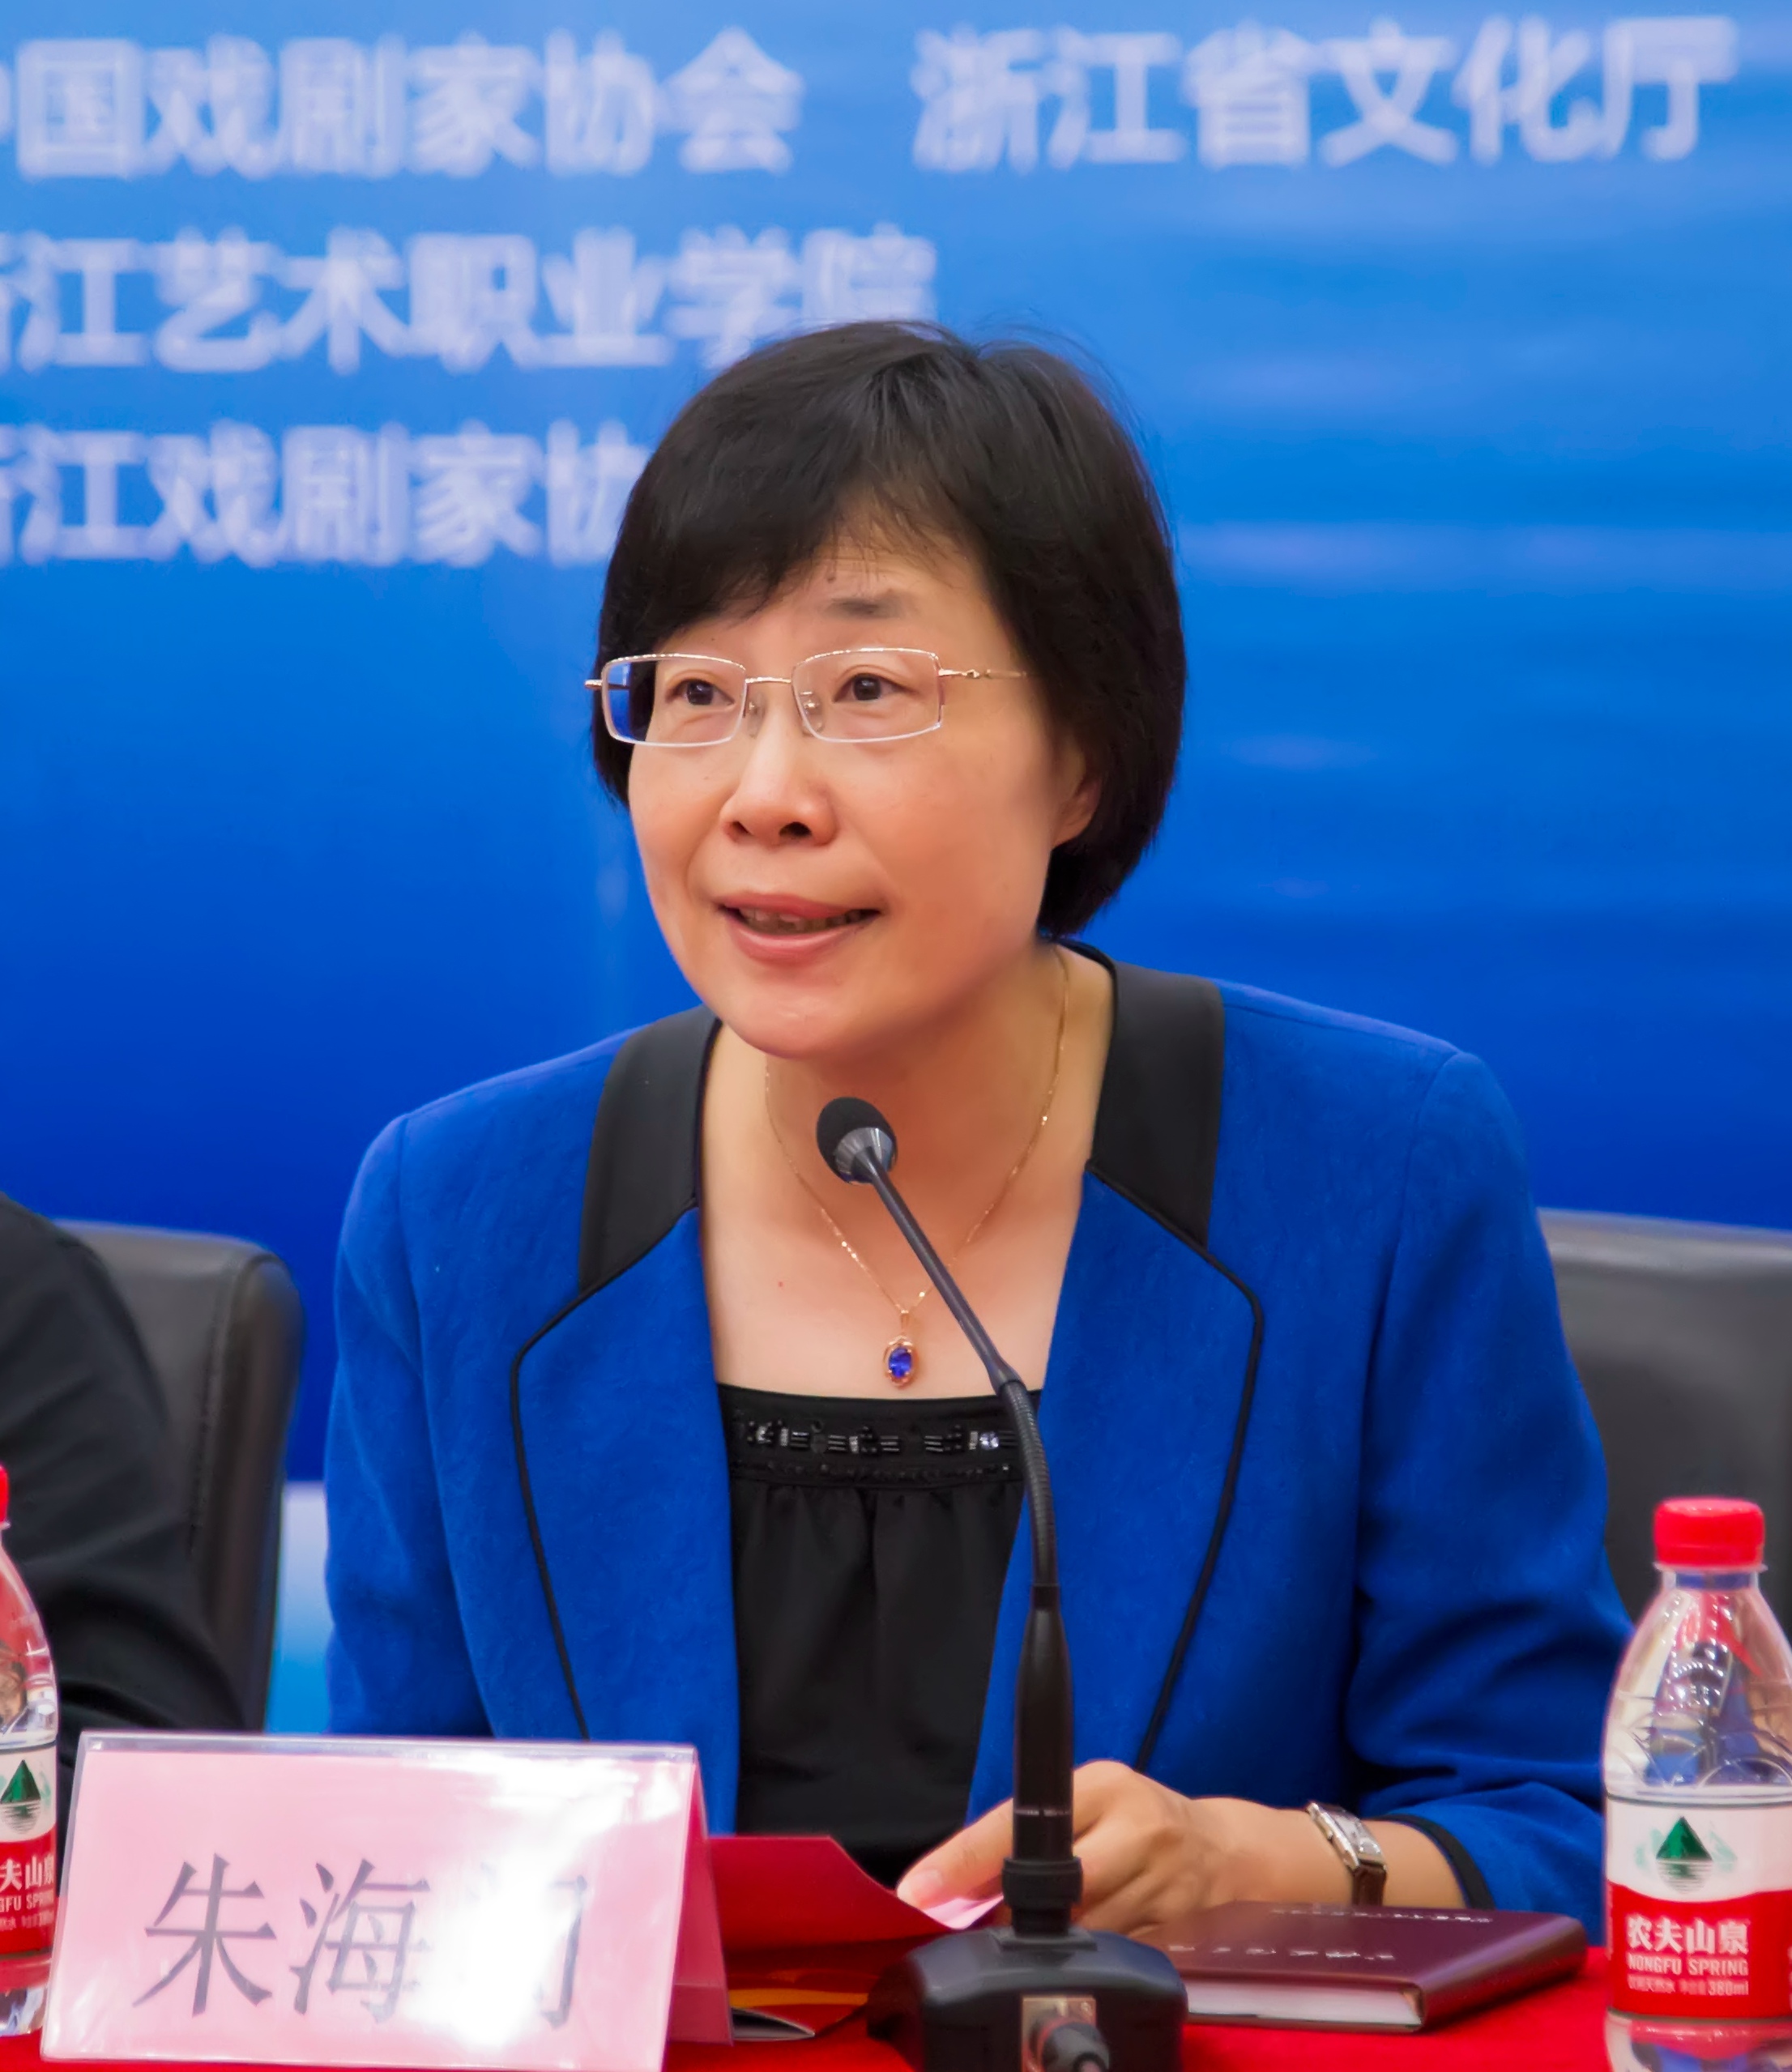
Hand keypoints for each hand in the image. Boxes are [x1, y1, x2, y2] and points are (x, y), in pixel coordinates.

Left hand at [896, 1763, 1459, 1938]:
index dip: (964, 1860)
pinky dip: (1089, 1964)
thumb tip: (954, 1886)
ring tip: (1039, 1943)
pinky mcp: (1178, 1934)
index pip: (1020, 1821)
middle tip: (981, 1932)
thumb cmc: (1143, 1821)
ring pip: (1080, 1932)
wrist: (1234, 1853)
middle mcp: (1136, 1828)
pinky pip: (1114, 1959)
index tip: (920, 1889)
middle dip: (1013, 1918)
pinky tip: (1084, 1958)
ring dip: (1049, 1946)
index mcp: (1103, 1785)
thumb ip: (1031, 1835)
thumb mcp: (1090, 1803)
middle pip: (1052, 1887)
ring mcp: (1162, 1885)